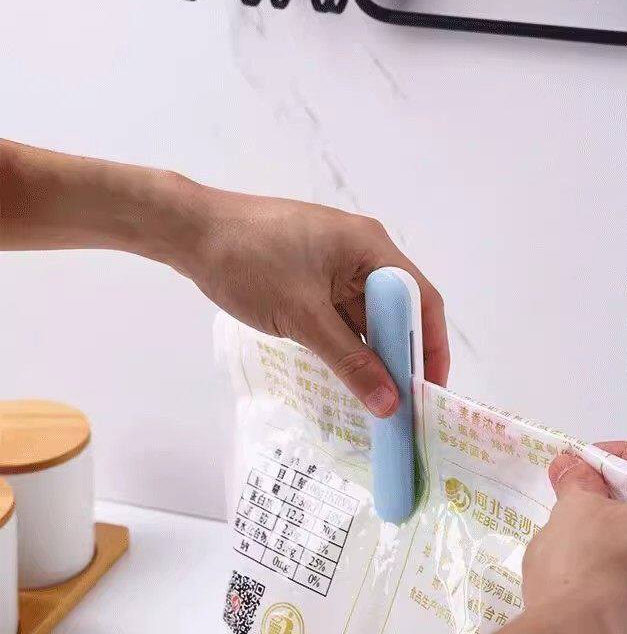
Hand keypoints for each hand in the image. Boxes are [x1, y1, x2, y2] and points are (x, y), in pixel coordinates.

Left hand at [176, 185, 449, 415]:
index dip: (431, 345)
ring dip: (370, 350)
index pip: (420, 298)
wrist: (189, 230)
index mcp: (369, 247)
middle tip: (402, 401)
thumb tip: (389, 403)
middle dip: (400, 354)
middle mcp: (360, 250)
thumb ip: (350, 362)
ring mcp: (333, 260)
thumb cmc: (248, 262)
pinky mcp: (310, 271)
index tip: (429, 389)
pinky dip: (346, 340)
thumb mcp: (303, 318)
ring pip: (365, 312)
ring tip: (375, 396)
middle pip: (395, 307)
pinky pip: (340, 310)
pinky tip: (345, 372)